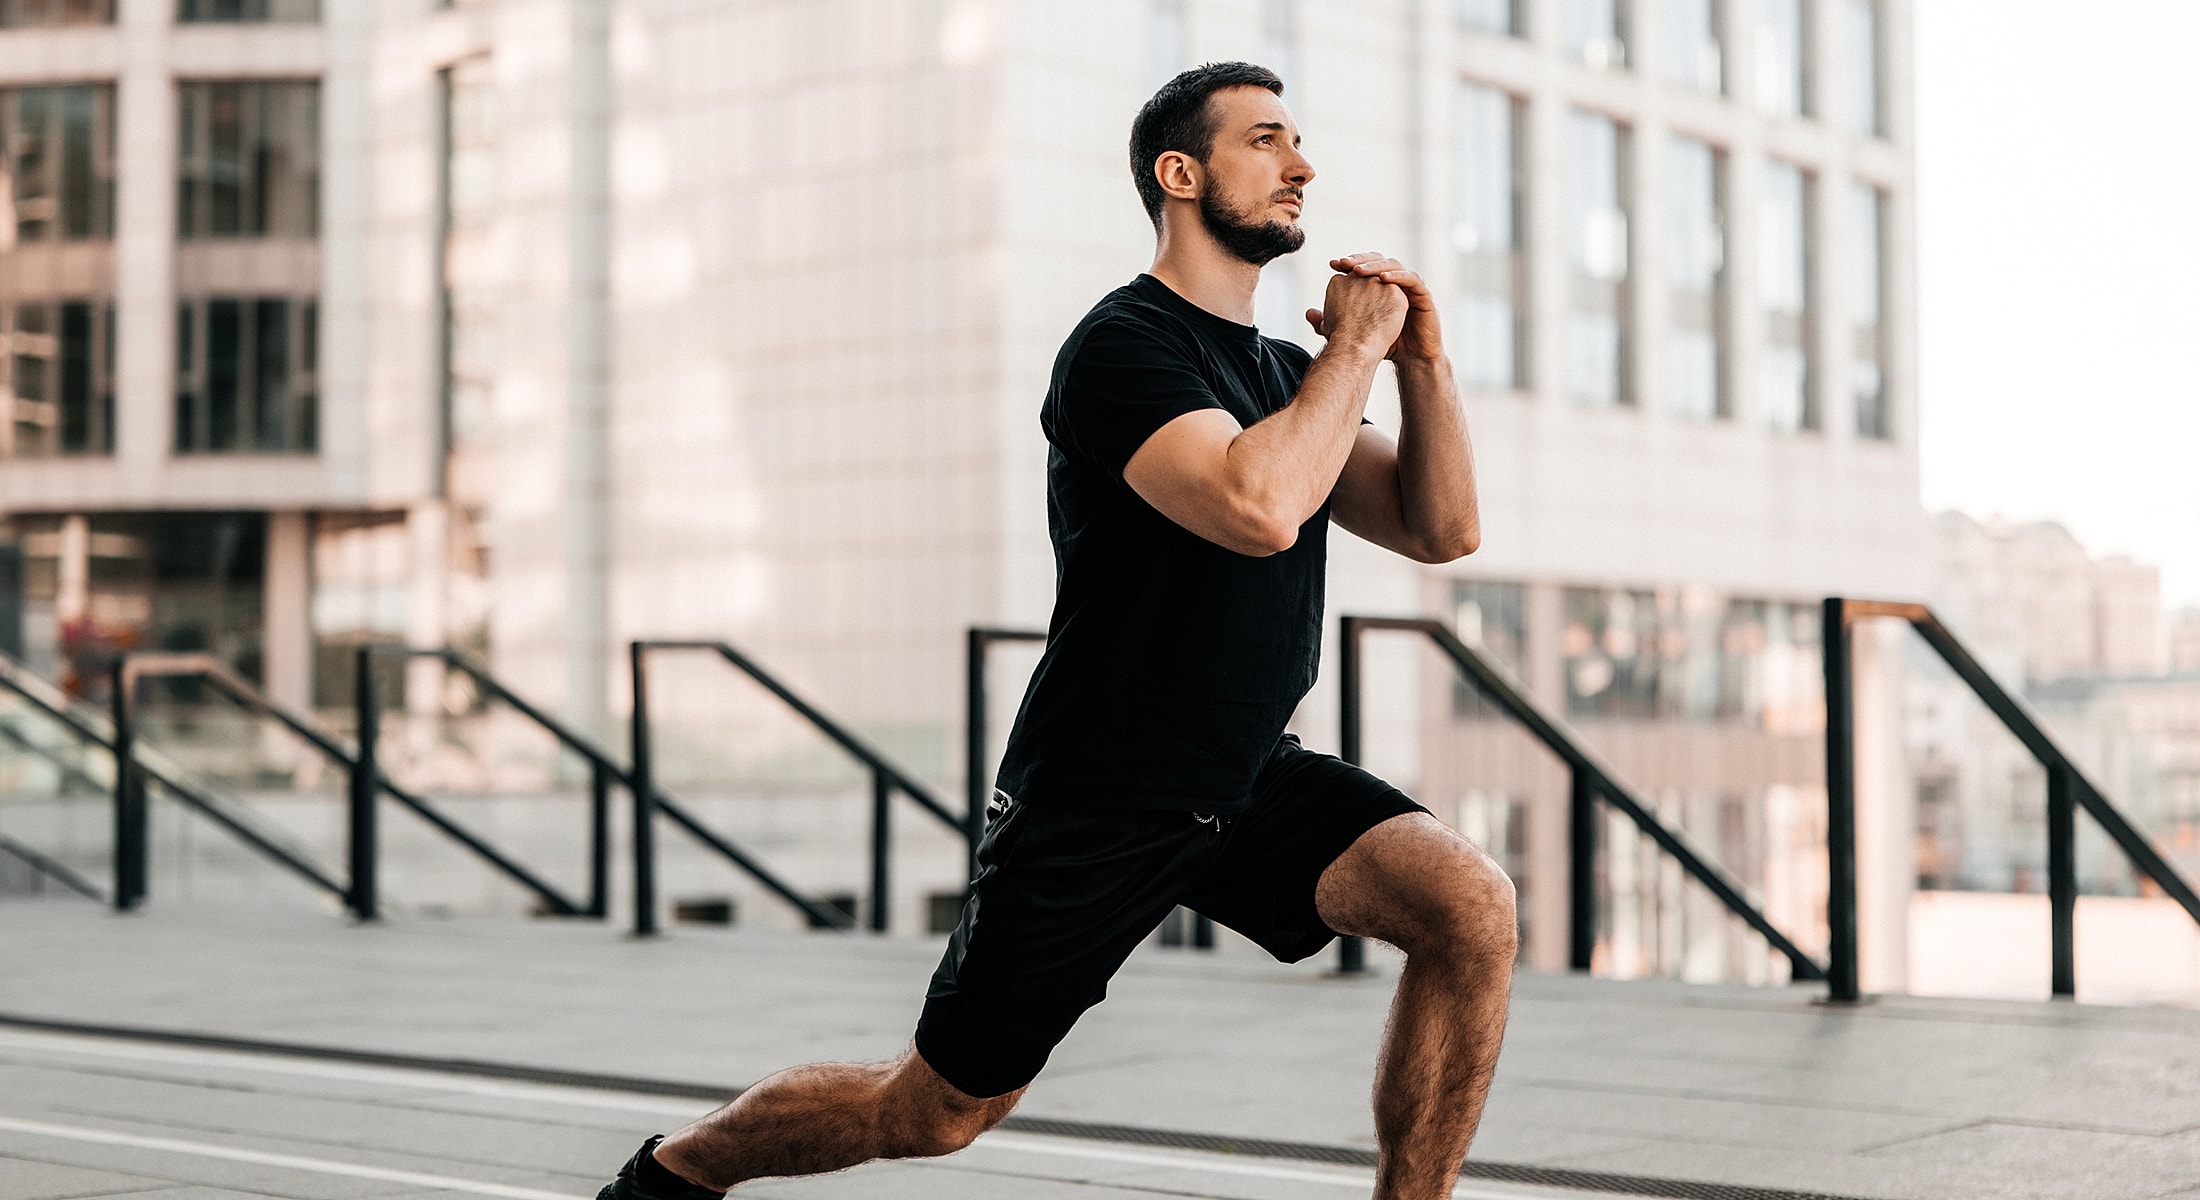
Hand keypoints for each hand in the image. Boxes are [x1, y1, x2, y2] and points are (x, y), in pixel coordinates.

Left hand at [1307, 252, 1442, 361]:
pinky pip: (1413, 279)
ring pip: (1395, 265)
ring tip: (1359, 271)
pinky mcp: (1424, 295)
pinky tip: (1382, 279)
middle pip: (1378, 260)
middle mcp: (1396, 282)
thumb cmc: (1385, 344)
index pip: (1365, 266)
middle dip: (1361, 260)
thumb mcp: (1356, 332)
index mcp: (1380, 286)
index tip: (1333, 265)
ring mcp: (1411, 286)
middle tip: (1344, 263)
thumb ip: (1333, 322)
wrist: (1411, 359)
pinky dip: (1398, 276)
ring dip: (1376, 266)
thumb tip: (1309, 313)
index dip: (1350, 263)